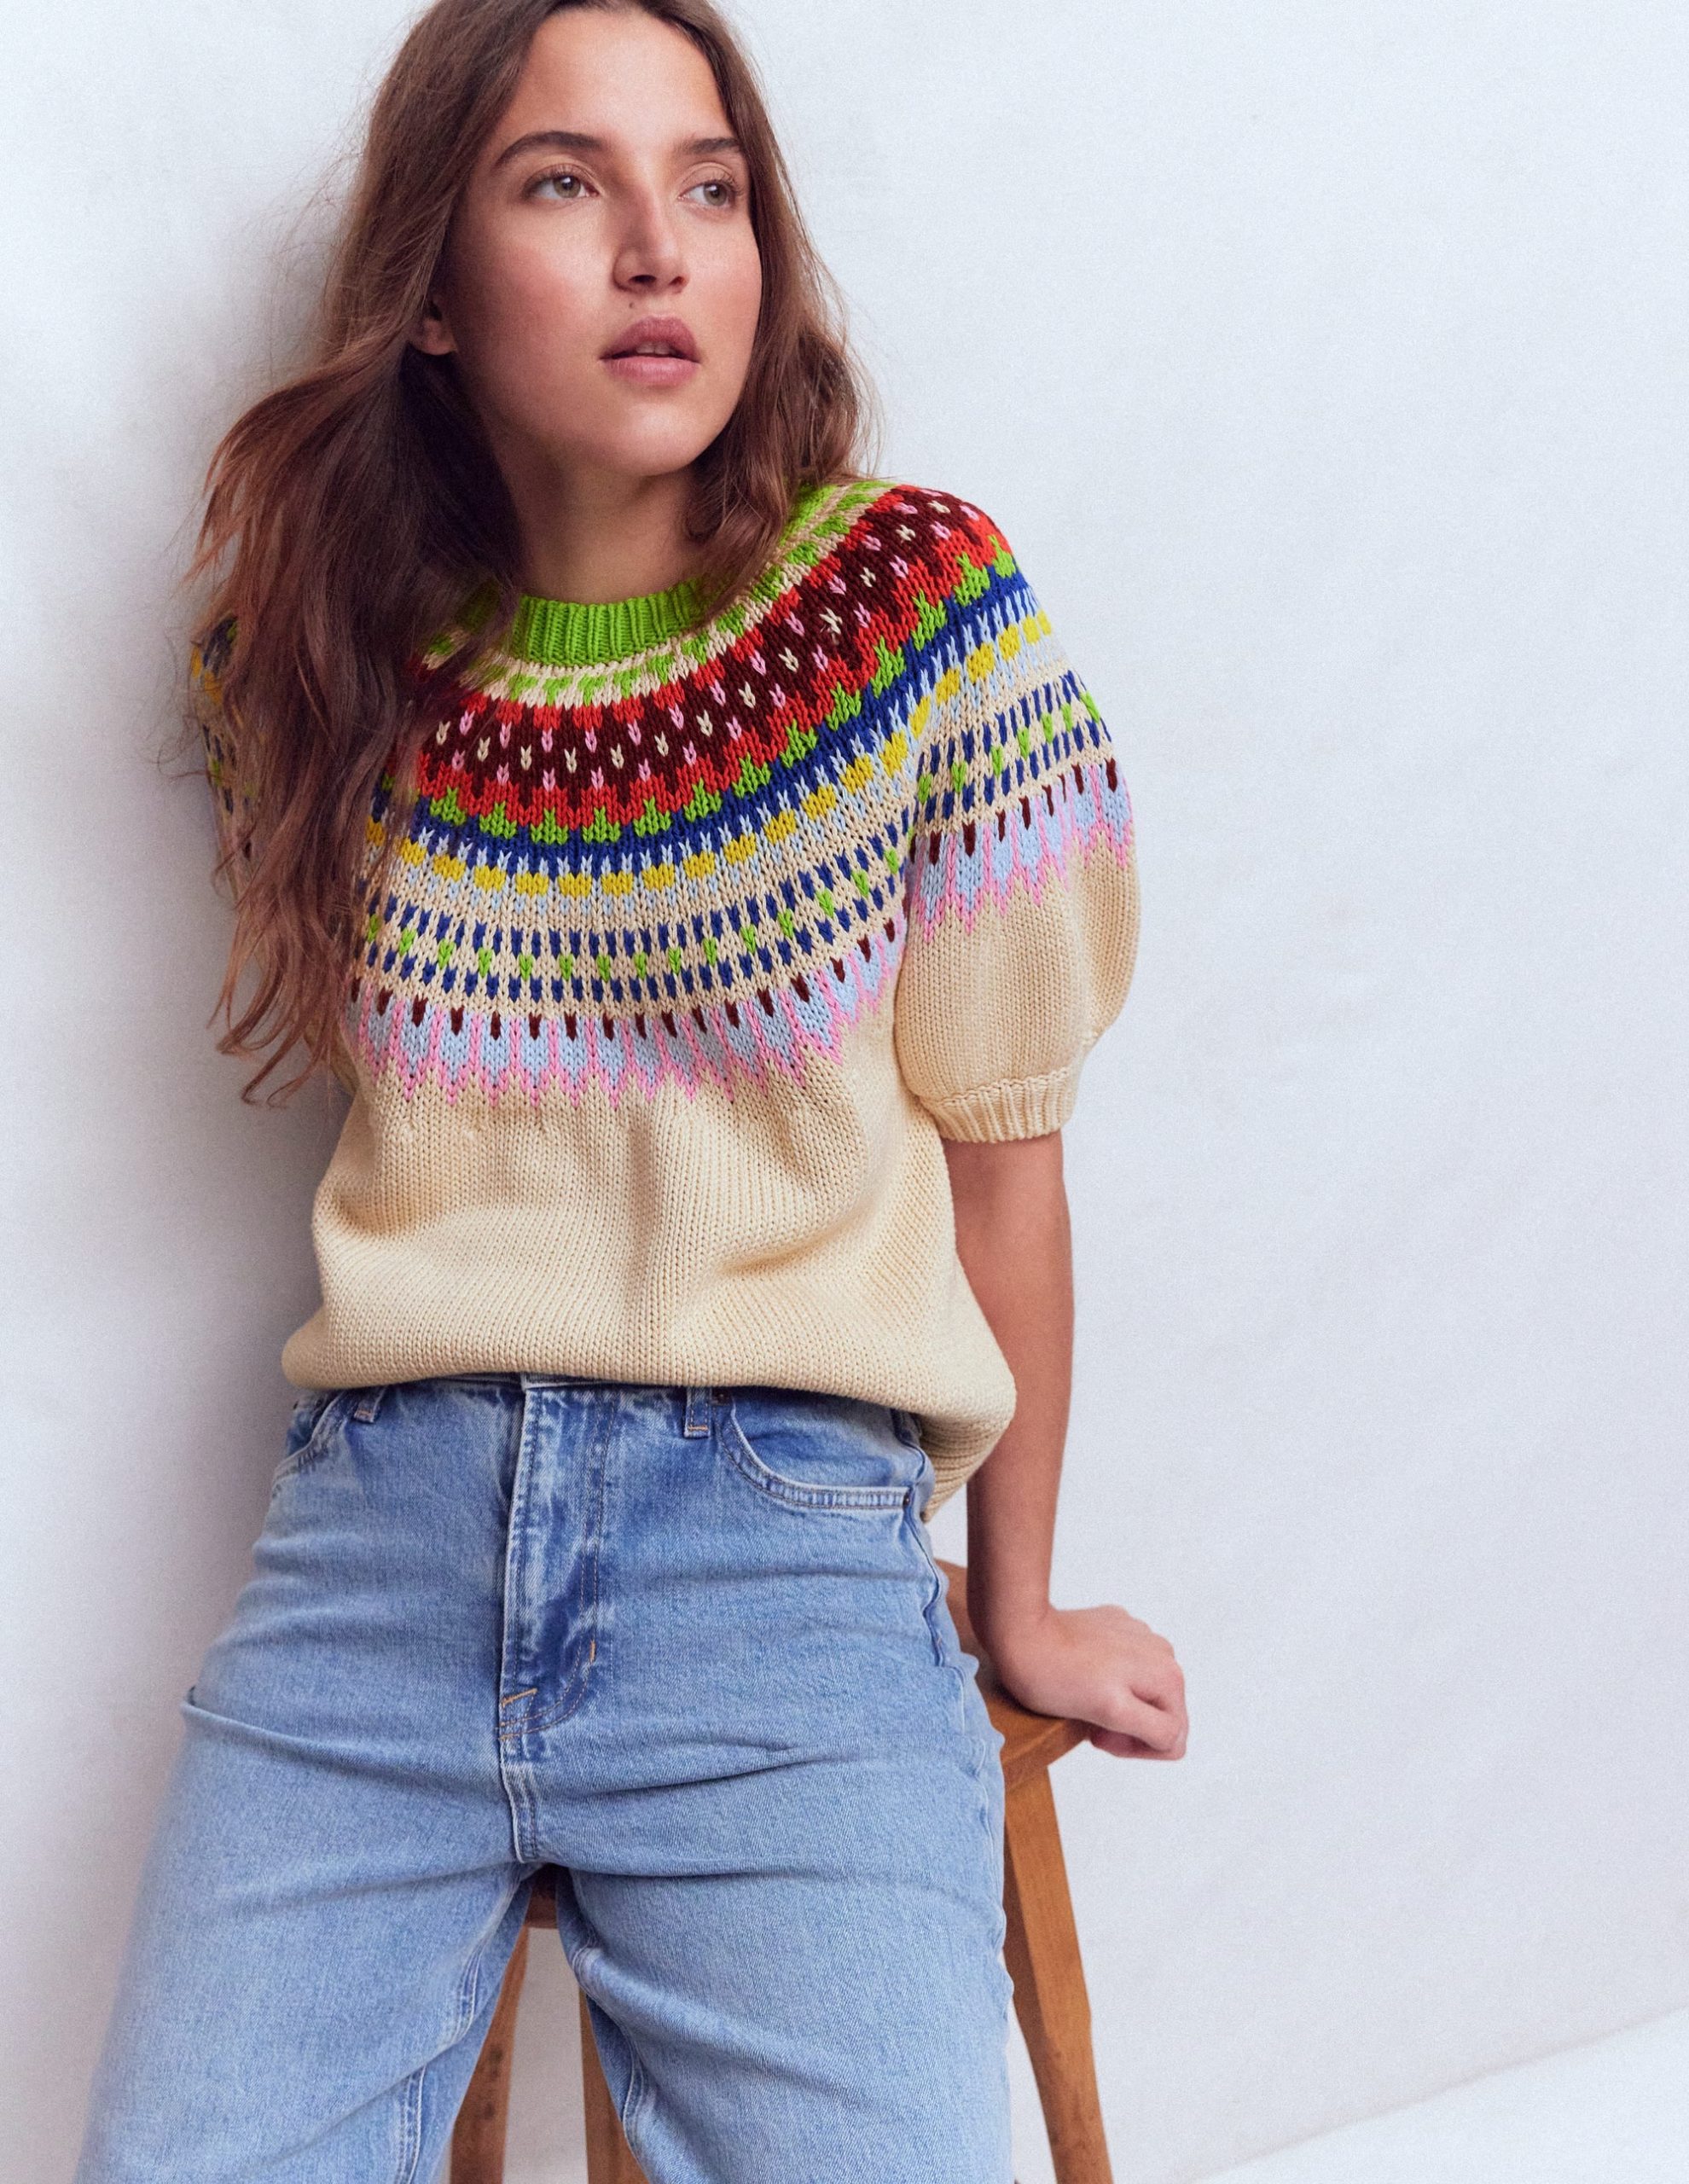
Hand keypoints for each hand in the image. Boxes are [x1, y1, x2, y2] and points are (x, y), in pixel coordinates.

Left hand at [983, 1602, 1187, 1759]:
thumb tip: (1174, 1737)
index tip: (1102, 1737)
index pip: (1171, 1739)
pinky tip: (1082, 1676)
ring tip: (1085, 1699)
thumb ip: (1157, 1729)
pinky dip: (1106, 1680)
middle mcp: (1162, 1653)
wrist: (1020, 1632)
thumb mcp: (1111, 1713)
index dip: (1135, 1748)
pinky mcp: (1116, 1628)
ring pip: (1142, 1694)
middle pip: (1160, 1716)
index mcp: (1168, 1674)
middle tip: (1091, 1724)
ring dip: (1118, 1706)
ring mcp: (1138, 1637)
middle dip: (1129, 1729)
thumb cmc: (1055, 1675)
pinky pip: (1124, 1670)